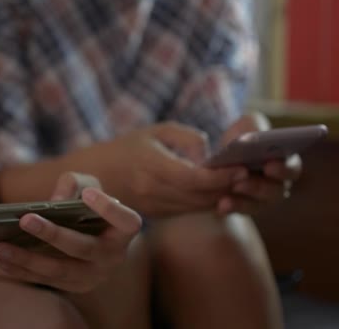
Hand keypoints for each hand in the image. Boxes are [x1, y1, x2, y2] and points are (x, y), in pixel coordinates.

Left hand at [0, 173, 141, 292]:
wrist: (95, 234)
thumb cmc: (90, 204)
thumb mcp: (88, 186)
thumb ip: (74, 184)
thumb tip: (53, 200)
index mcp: (124, 230)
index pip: (126, 221)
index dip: (109, 209)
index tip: (88, 195)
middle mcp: (113, 257)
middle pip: (83, 248)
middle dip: (52, 234)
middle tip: (25, 220)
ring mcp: (94, 275)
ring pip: (60, 270)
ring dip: (27, 259)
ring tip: (0, 247)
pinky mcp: (75, 286)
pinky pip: (46, 280)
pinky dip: (22, 271)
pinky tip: (1, 261)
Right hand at [98, 122, 245, 216]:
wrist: (95, 175)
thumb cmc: (126, 148)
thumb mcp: (154, 131)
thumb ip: (187, 137)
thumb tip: (210, 154)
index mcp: (150, 165)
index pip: (193, 178)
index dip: (220, 176)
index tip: (241, 167)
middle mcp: (152, 190)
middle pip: (200, 196)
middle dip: (228, 187)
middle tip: (251, 174)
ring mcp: (154, 206)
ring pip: (198, 207)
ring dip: (221, 197)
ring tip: (240, 183)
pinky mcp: (157, 215)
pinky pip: (189, 211)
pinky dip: (207, 202)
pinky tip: (219, 191)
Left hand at [216, 113, 302, 214]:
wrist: (222, 152)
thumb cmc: (241, 136)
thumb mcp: (246, 125)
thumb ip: (252, 127)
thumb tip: (249, 138)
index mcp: (284, 162)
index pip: (291, 168)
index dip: (283, 169)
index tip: (269, 166)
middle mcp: (278, 184)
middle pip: (275, 191)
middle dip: (259, 187)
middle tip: (241, 182)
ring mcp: (261, 199)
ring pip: (258, 205)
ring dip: (243, 200)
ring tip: (229, 193)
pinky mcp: (243, 206)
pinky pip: (239, 210)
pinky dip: (231, 207)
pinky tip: (221, 205)